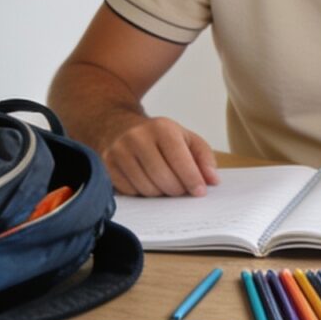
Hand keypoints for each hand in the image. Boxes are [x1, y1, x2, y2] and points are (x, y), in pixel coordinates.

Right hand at [102, 116, 220, 196]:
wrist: (117, 126)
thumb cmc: (157, 136)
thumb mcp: (184, 138)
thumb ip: (203, 156)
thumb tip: (212, 180)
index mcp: (162, 128)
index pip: (180, 160)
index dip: (193, 179)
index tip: (200, 192)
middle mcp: (137, 137)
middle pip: (163, 178)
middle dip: (177, 190)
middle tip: (181, 190)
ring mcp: (119, 152)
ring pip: (147, 188)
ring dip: (160, 193)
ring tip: (164, 183)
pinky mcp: (107, 166)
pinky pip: (131, 192)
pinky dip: (142, 193)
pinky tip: (146, 181)